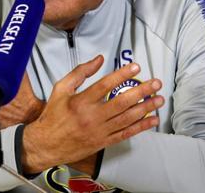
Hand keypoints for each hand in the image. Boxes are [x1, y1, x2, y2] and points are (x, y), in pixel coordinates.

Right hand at [21, 55, 163, 173]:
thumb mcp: (60, 89)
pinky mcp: (103, 142)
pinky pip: (126, 133)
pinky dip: (141, 127)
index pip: (105, 85)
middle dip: (142, 91)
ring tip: (159, 99)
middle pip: (122, 102)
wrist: (46, 144)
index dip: (122, 75)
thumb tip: (98, 60)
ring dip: (146, 108)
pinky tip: (152, 120)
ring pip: (127, 118)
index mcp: (81, 102)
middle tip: (155, 83)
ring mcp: (99, 131)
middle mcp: (92, 117)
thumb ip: (80, 73)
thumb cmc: (53, 115)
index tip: (135, 67)